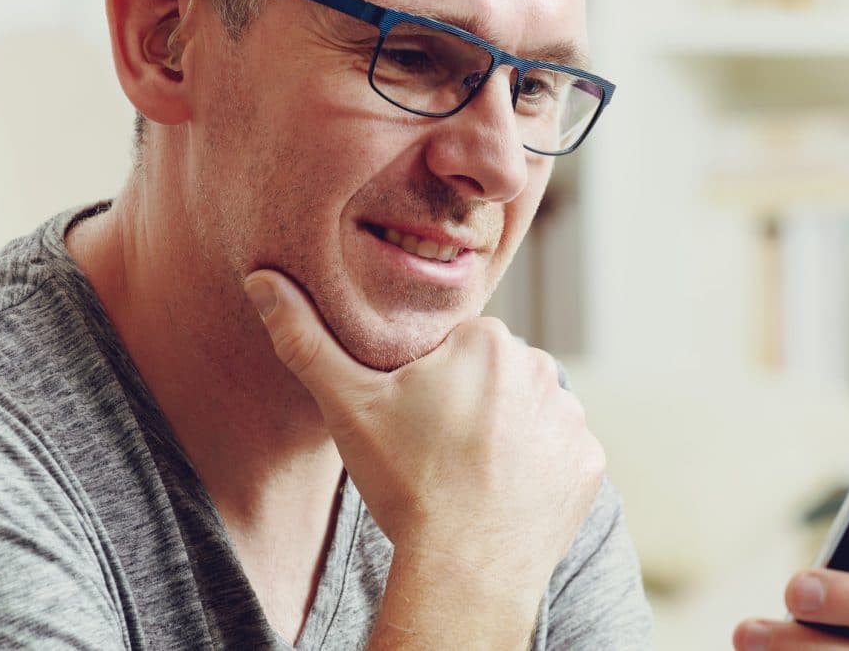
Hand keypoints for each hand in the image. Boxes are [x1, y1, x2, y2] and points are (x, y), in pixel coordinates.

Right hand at [243, 269, 605, 601]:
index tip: (413, 421)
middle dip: (468, 404)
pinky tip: (502, 493)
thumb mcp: (347, 405)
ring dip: (504, 434)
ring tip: (468, 474)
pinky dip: (534, 469)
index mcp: (488, 340)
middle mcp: (541, 366)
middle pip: (493, 377)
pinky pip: (557, 452)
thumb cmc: (406, 481)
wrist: (464, 569)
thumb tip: (262, 279)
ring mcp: (571, 417)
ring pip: (526, 412)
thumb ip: (306, 338)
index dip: (427, 384)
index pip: (454, 347)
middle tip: (435, 450)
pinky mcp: (586, 462)